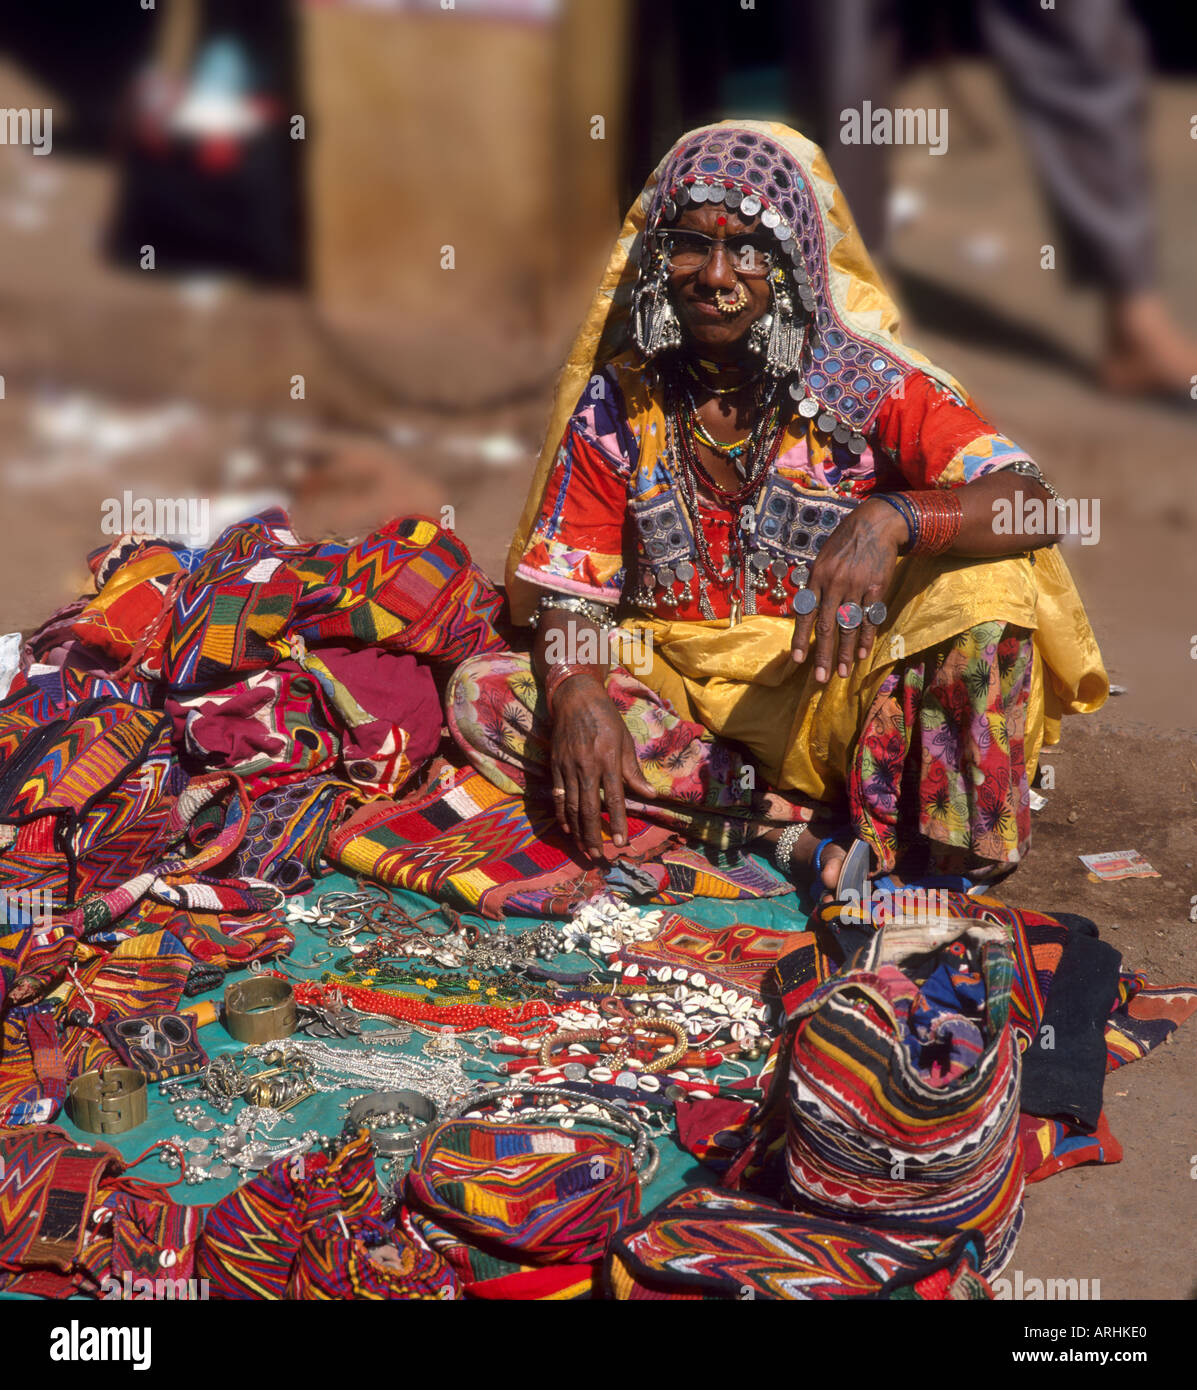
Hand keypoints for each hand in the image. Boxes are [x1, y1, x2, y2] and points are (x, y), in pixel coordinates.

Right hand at [549, 676, 655, 860]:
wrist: (576, 698)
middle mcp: (587, 766)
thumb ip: (634, 772)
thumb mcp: (626, 741)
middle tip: (598, 855)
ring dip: (577, 830)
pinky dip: (561, 814)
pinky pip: (557, 795)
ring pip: (570, 806)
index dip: (617, 823)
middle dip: (593, 835)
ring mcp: (568, 767)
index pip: (614, 799)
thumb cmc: (606, 719)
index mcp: (609, 760)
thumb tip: (650, 795)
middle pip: (589, 808)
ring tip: (583, 849)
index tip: (621, 842)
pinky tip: (566, 829)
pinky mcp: (555, 765)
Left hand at [791, 497, 904, 682]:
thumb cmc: (845, 543)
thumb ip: (815, 585)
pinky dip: (865, 638)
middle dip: (823, 655)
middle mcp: (834, 584)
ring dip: (845, 653)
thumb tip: (806, 612)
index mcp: (817, 577)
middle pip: (827, 626)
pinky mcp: (876, 587)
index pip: (806, 614)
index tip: (797, 660)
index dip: (801, 638)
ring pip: (848, 626)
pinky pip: (869, 618)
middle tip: (821, 678)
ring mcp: (856, 586)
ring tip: (842, 674)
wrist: (875, 524)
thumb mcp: (822, 559)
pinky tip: (862, 655)